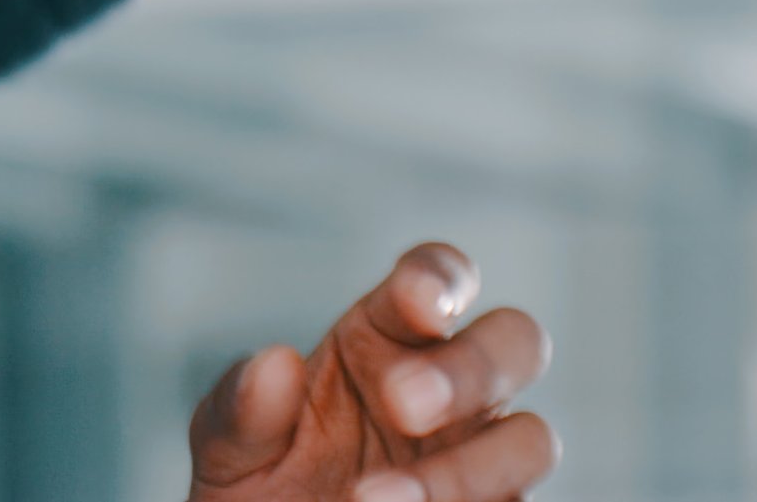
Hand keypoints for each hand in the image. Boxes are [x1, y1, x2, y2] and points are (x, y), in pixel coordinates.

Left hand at [189, 243, 556, 501]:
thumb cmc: (255, 487)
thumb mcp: (226, 447)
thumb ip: (241, 407)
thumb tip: (273, 364)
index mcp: (386, 336)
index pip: (437, 277)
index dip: (441, 276)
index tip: (416, 301)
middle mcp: (451, 386)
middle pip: (516, 341)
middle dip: (472, 366)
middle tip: (403, 404)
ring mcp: (480, 454)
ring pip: (530, 438)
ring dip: (466, 469)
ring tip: (372, 499)